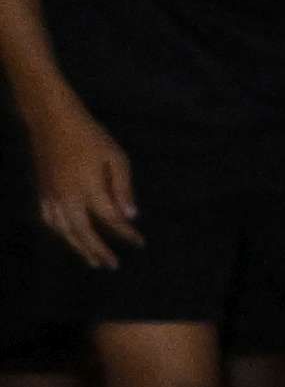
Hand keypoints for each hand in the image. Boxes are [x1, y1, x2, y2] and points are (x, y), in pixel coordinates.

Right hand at [31, 103, 138, 269]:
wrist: (52, 121)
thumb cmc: (90, 137)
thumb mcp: (116, 158)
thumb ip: (123, 188)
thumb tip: (131, 216)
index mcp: (89, 189)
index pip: (111, 220)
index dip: (126, 234)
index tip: (140, 243)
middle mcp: (67, 198)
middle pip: (84, 233)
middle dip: (99, 250)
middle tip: (113, 265)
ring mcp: (51, 196)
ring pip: (64, 231)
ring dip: (79, 248)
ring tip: (93, 261)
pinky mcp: (42, 192)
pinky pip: (50, 220)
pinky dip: (61, 234)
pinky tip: (70, 238)